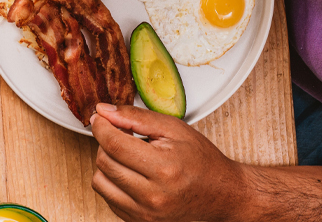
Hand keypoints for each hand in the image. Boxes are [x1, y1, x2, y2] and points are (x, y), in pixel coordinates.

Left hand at [89, 103, 248, 221]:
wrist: (221, 194)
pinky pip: (108, 198)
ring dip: (106, 164)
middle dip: (106, 143)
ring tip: (126, 155)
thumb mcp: (174, 129)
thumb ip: (136, 117)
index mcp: (163, 168)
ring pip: (100, 181)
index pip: (114, 144)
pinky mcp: (139, 221)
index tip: (100, 118)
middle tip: (122, 135)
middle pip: (104, 162)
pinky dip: (112, 182)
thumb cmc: (202, 161)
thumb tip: (104, 111)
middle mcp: (152, 195)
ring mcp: (144, 212)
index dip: (101, 127)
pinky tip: (130, 173)